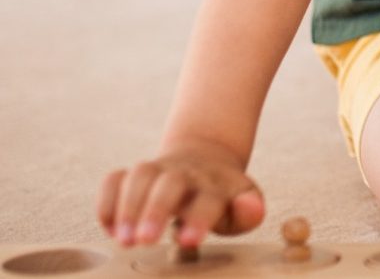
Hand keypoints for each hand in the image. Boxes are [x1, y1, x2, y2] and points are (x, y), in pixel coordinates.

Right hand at [97, 142, 263, 248]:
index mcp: (216, 184)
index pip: (210, 198)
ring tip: (123, 240)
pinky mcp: (133, 175)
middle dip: (156, 209)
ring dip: (128, 207)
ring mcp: (158, 170)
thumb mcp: (244, 203)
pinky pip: (114, 179)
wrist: (206, 159)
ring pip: (140, 175)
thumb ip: (248, 212)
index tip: (189, 241)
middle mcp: (186, 174)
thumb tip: (250, 208)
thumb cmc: (224, 195)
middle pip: (170, 182)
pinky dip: (107, 202)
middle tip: (145, 241)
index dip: (200, 218)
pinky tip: (109, 228)